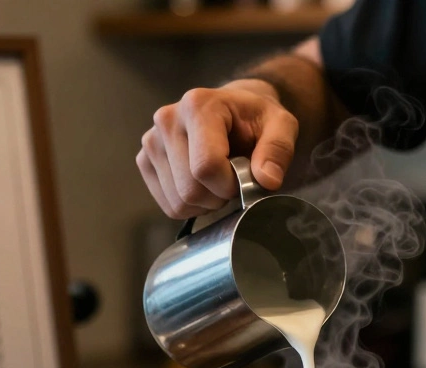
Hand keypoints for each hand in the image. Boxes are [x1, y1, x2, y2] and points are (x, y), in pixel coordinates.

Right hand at [137, 80, 298, 218]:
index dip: (230, 185)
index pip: (206, 166)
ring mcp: (151, 141)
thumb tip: (267, 180)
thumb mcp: (281, 124)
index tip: (244, 177)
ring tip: (217, 180)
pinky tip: (202, 185)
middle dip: (218, 196)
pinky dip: (190, 205)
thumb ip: (278, 148)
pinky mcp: (144, 160)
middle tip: (232, 179)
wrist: (231, 112)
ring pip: (178, 202)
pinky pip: (169, 205)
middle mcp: (167, 120)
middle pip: (190, 189)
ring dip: (205, 203)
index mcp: (198, 105)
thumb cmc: (254, 119)